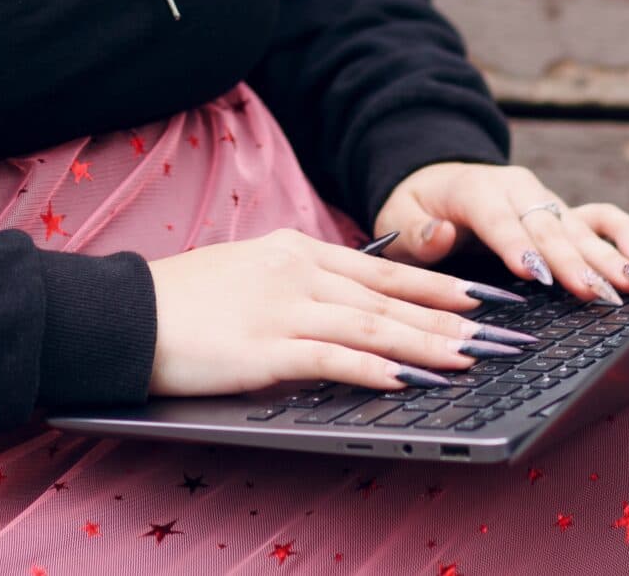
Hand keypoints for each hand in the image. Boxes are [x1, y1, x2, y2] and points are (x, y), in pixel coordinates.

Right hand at [144, 228, 540, 398]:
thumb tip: (342, 317)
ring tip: (474, 360)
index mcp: (296, 250)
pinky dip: (377, 369)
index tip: (484, 300)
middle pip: (391, 298)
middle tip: (504, 334)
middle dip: (454, 318)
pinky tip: (410, 378)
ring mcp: (282, 305)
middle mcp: (297, 270)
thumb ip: (296, 290)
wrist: (124, 314)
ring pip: (374, 326)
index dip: (438, 287)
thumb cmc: (181, 303)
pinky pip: (334, 358)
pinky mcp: (265, 345)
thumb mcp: (247, 277)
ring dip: (430, 345)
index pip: (383, 271)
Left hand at [369, 161, 628, 306]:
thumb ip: (416, 231)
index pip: (497, 218)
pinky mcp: (562, 212)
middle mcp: (517, 189)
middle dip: (571, 261)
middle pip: (546, 227)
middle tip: (594, 293)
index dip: (516, 245)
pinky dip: (624, 235)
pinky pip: (599, 218)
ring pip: (578, 226)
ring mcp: (544, 199)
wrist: (437, 180)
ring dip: (606, 256)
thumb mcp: (397, 217)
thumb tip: (441, 234)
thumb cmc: (417, 208)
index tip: (535, 274)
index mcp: (474, 189)